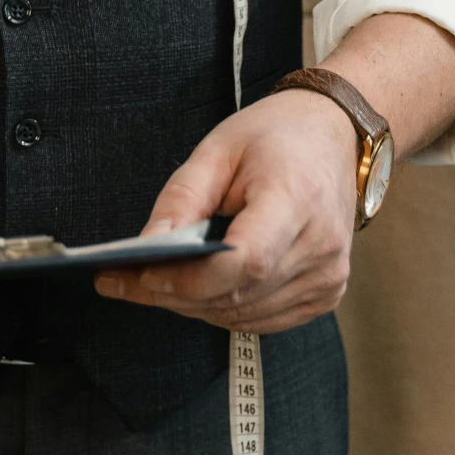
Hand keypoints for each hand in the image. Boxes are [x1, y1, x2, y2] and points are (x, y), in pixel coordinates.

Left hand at [93, 94, 357, 334]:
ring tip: (149, 285)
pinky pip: (264, 319)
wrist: (333, 136)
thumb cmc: (275, 136)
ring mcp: (329, 275)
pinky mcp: (327, 292)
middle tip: (121, 282)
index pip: (245, 261)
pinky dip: (224, 310)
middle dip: (174, 294)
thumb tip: (147, 247)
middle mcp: (321, 245)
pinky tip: (196, 289)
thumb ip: (181, 199)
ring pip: (245, 315)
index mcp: (297, 198)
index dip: (189, 278)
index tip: (141, 274)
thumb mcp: (217, 149)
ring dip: (194, 307)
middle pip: (238, 295)